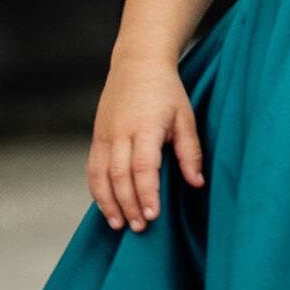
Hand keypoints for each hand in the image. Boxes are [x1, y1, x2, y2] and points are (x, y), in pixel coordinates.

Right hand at [87, 58, 204, 230]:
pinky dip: (97, 189)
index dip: (146, 193)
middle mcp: (120, 131)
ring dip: (108, 202)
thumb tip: (197, 183)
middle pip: (119, 176)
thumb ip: (190, 152)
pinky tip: (107, 206)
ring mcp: (105, 133)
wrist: (137, 62)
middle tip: (139, 228)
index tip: (153, 216)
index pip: (143, 167)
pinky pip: (93, 167)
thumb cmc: (167, 91)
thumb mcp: (186, 117)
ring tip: (118, 224)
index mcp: (146, 126)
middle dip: (128, 205)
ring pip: (100, 174)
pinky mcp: (97, 135)